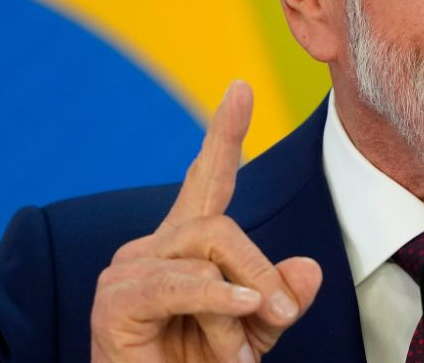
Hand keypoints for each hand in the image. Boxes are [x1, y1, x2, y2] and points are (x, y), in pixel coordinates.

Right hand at [91, 81, 322, 361]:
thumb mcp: (254, 331)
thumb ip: (280, 297)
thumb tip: (308, 268)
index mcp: (185, 247)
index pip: (207, 180)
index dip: (224, 134)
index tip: (241, 87)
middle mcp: (151, 248)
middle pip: (219, 227)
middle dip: (260, 270)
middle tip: (282, 316)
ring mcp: (127, 272)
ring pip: (206, 255)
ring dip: (237, 308)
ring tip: (241, 355)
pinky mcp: (115, 302)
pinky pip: (182, 283)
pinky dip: (218, 300)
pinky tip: (242, 313)